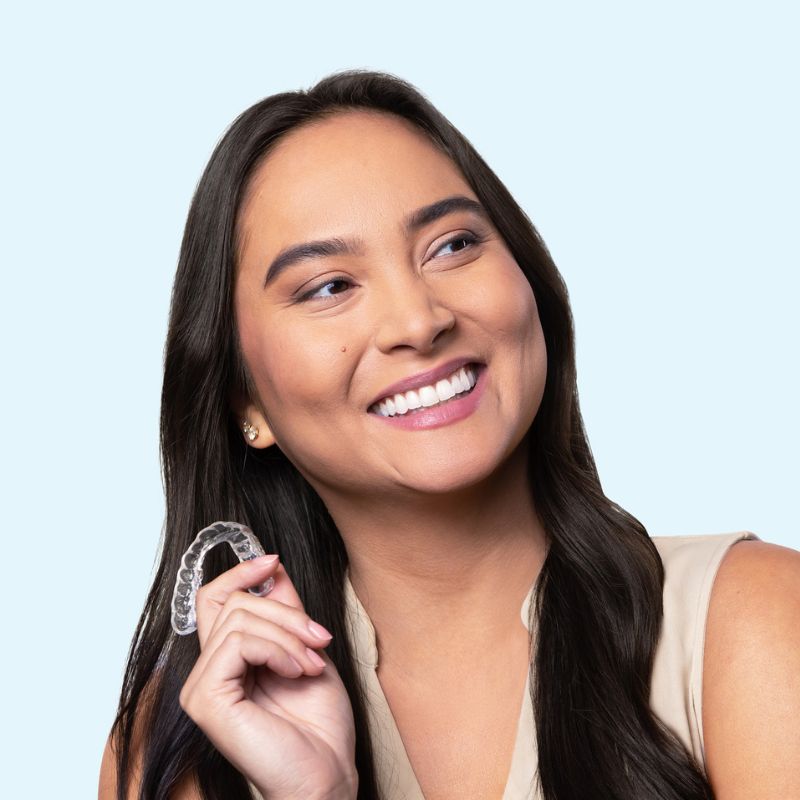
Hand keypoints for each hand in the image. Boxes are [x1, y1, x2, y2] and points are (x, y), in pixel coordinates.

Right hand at [179, 555, 357, 798]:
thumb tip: (272, 566)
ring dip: (288, 634)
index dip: (239, 573)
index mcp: (229, 659)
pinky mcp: (205, 700)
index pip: (212, 598)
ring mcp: (202, 687)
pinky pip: (238, 643)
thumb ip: (285, 611)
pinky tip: (296, 672)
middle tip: (319, 639)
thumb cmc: (319, 725)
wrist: (327, 774)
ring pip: (239, 619)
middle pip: (232, 602)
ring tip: (311, 663)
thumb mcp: (306, 649)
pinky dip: (277, 649)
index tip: (272, 560)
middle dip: (285, 612)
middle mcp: (208, 671)